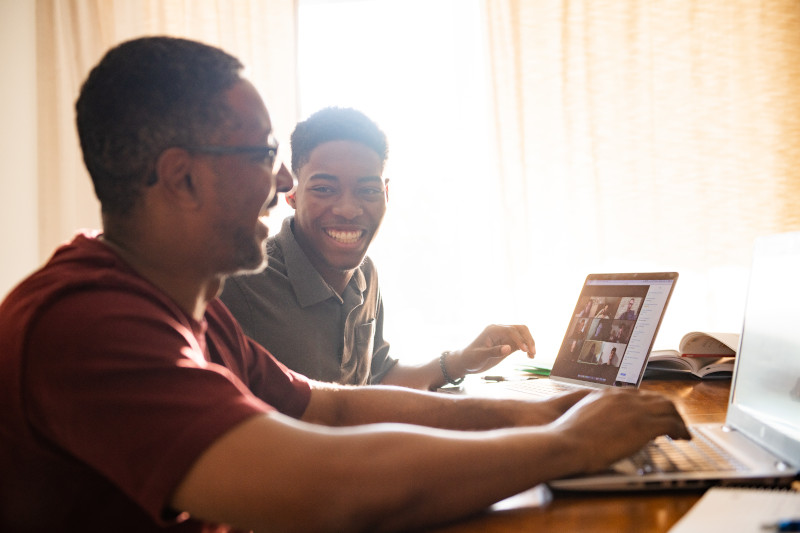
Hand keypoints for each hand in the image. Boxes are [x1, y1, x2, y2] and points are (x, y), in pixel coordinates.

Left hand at [452, 324, 535, 375]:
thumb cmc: (470, 358)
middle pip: (520, 329)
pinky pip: (521, 342)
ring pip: (522, 334)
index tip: (524, 350)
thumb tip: (508, 348)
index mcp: (492, 330)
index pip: (510, 330)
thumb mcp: (480, 356)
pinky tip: (530, 356)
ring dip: (529, 343)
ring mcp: (504, 336)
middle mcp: (500, 330)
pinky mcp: (507, 344)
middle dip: (528, 339)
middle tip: (532, 352)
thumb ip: (494, 351)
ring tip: (532, 355)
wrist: (466, 362)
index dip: (519, 339)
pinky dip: (527, 348)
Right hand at [551, 389, 690, 472]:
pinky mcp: (644, 425)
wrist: (567, 442)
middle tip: (673, 421)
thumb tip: (604, 422)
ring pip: (668, 408)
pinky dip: (681, 430)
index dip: (650, 403)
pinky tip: (682, 437)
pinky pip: (671, 424)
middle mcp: (623, 397)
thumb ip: (597, 413)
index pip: (638, 394)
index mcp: (608, 394)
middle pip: (656, 397)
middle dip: (668, 410)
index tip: (654, 412)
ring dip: (678, 419)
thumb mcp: (583, 416)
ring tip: (682, 430)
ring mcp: (635, 409)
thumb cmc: (569, 435)